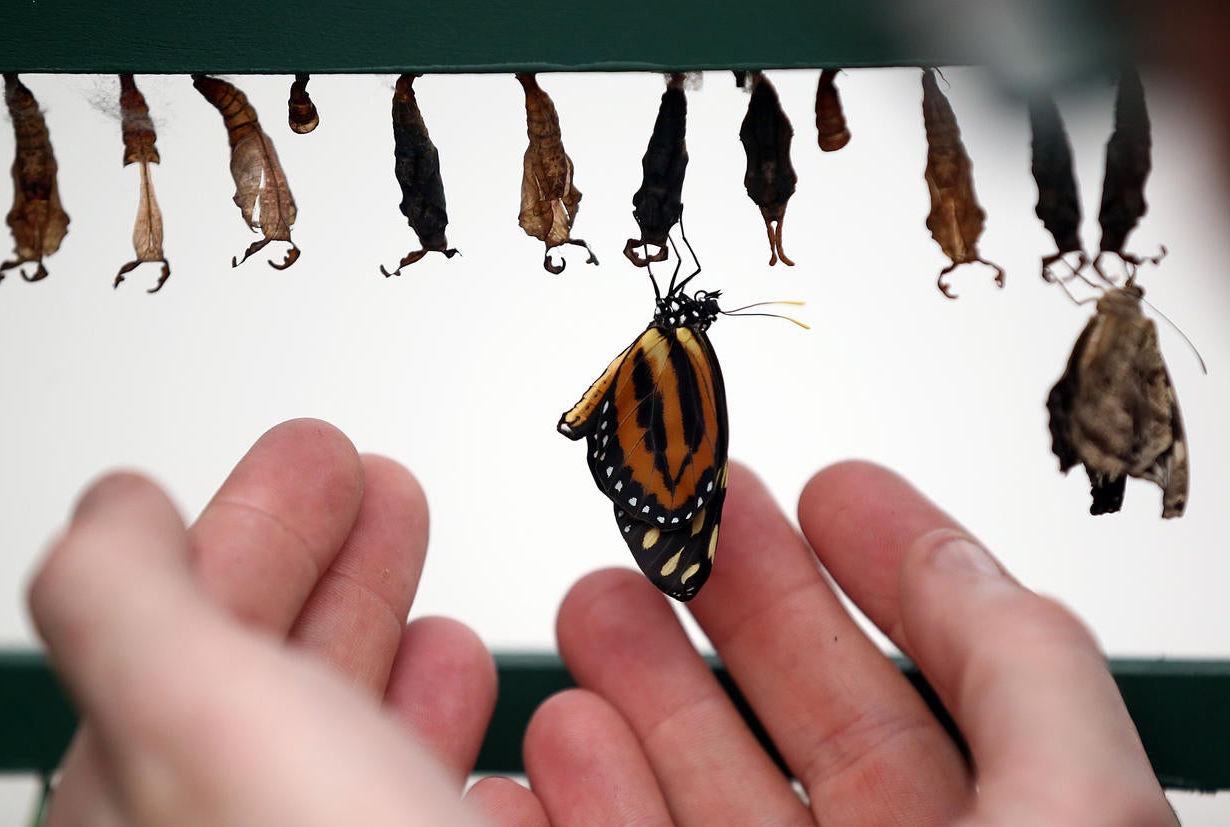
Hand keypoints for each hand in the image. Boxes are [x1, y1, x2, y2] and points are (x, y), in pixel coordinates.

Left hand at [29, 419, 500, 826]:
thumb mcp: (186, 716)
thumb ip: (126, 596)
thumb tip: (114, 507)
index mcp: (150, 786)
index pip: (192, 624)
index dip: (257, 527)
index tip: (315, 459)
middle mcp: (239, 823)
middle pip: (278, 666)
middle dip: (334, 557)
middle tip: (373, 484)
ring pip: (351, 725)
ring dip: (388, 629)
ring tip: (417, 567)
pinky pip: (424, 777)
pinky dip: (444, 715)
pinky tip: (458, 689)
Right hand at [512, 461, 1176, 825]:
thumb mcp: (1071, 817)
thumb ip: (1026, 673)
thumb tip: (956, 551)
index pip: (954, 682)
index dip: (892, 568)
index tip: (832, 488)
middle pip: (811, 719)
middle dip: (737, 599)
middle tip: (681, 513)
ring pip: (700, 792)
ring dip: (641, 692)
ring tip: (595, 607)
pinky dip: (568, 804)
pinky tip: (550, 748)